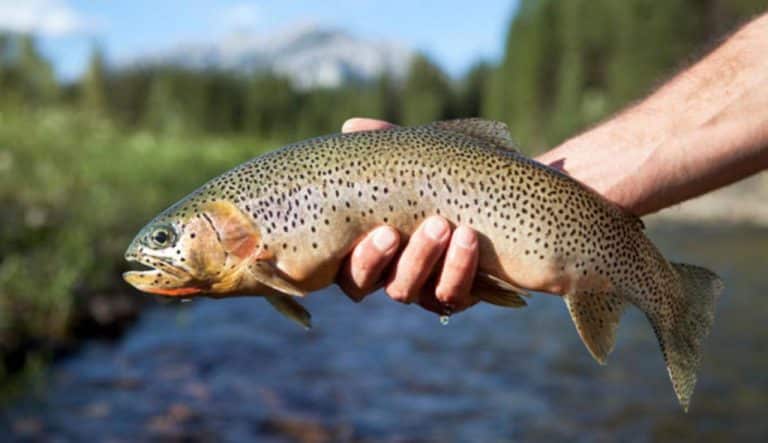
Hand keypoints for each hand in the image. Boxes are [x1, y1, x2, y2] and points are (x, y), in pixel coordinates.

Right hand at [336, 118, 479, 314]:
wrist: (512, 196)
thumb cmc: (456, 175)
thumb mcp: (424, 157)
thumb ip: (388, 145)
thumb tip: (351, 127)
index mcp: (369, 243)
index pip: (342, 264)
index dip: (352, 256)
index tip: (378, 228)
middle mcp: (388, 270)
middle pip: (362, 284)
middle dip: (376, 259)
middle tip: (393, 232)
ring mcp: (422, 287)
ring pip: (405, 290)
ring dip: (420, 259)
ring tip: (442, 225)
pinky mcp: (458, 295)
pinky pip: (451, 296)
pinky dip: (458, 267)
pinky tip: (469, 237)